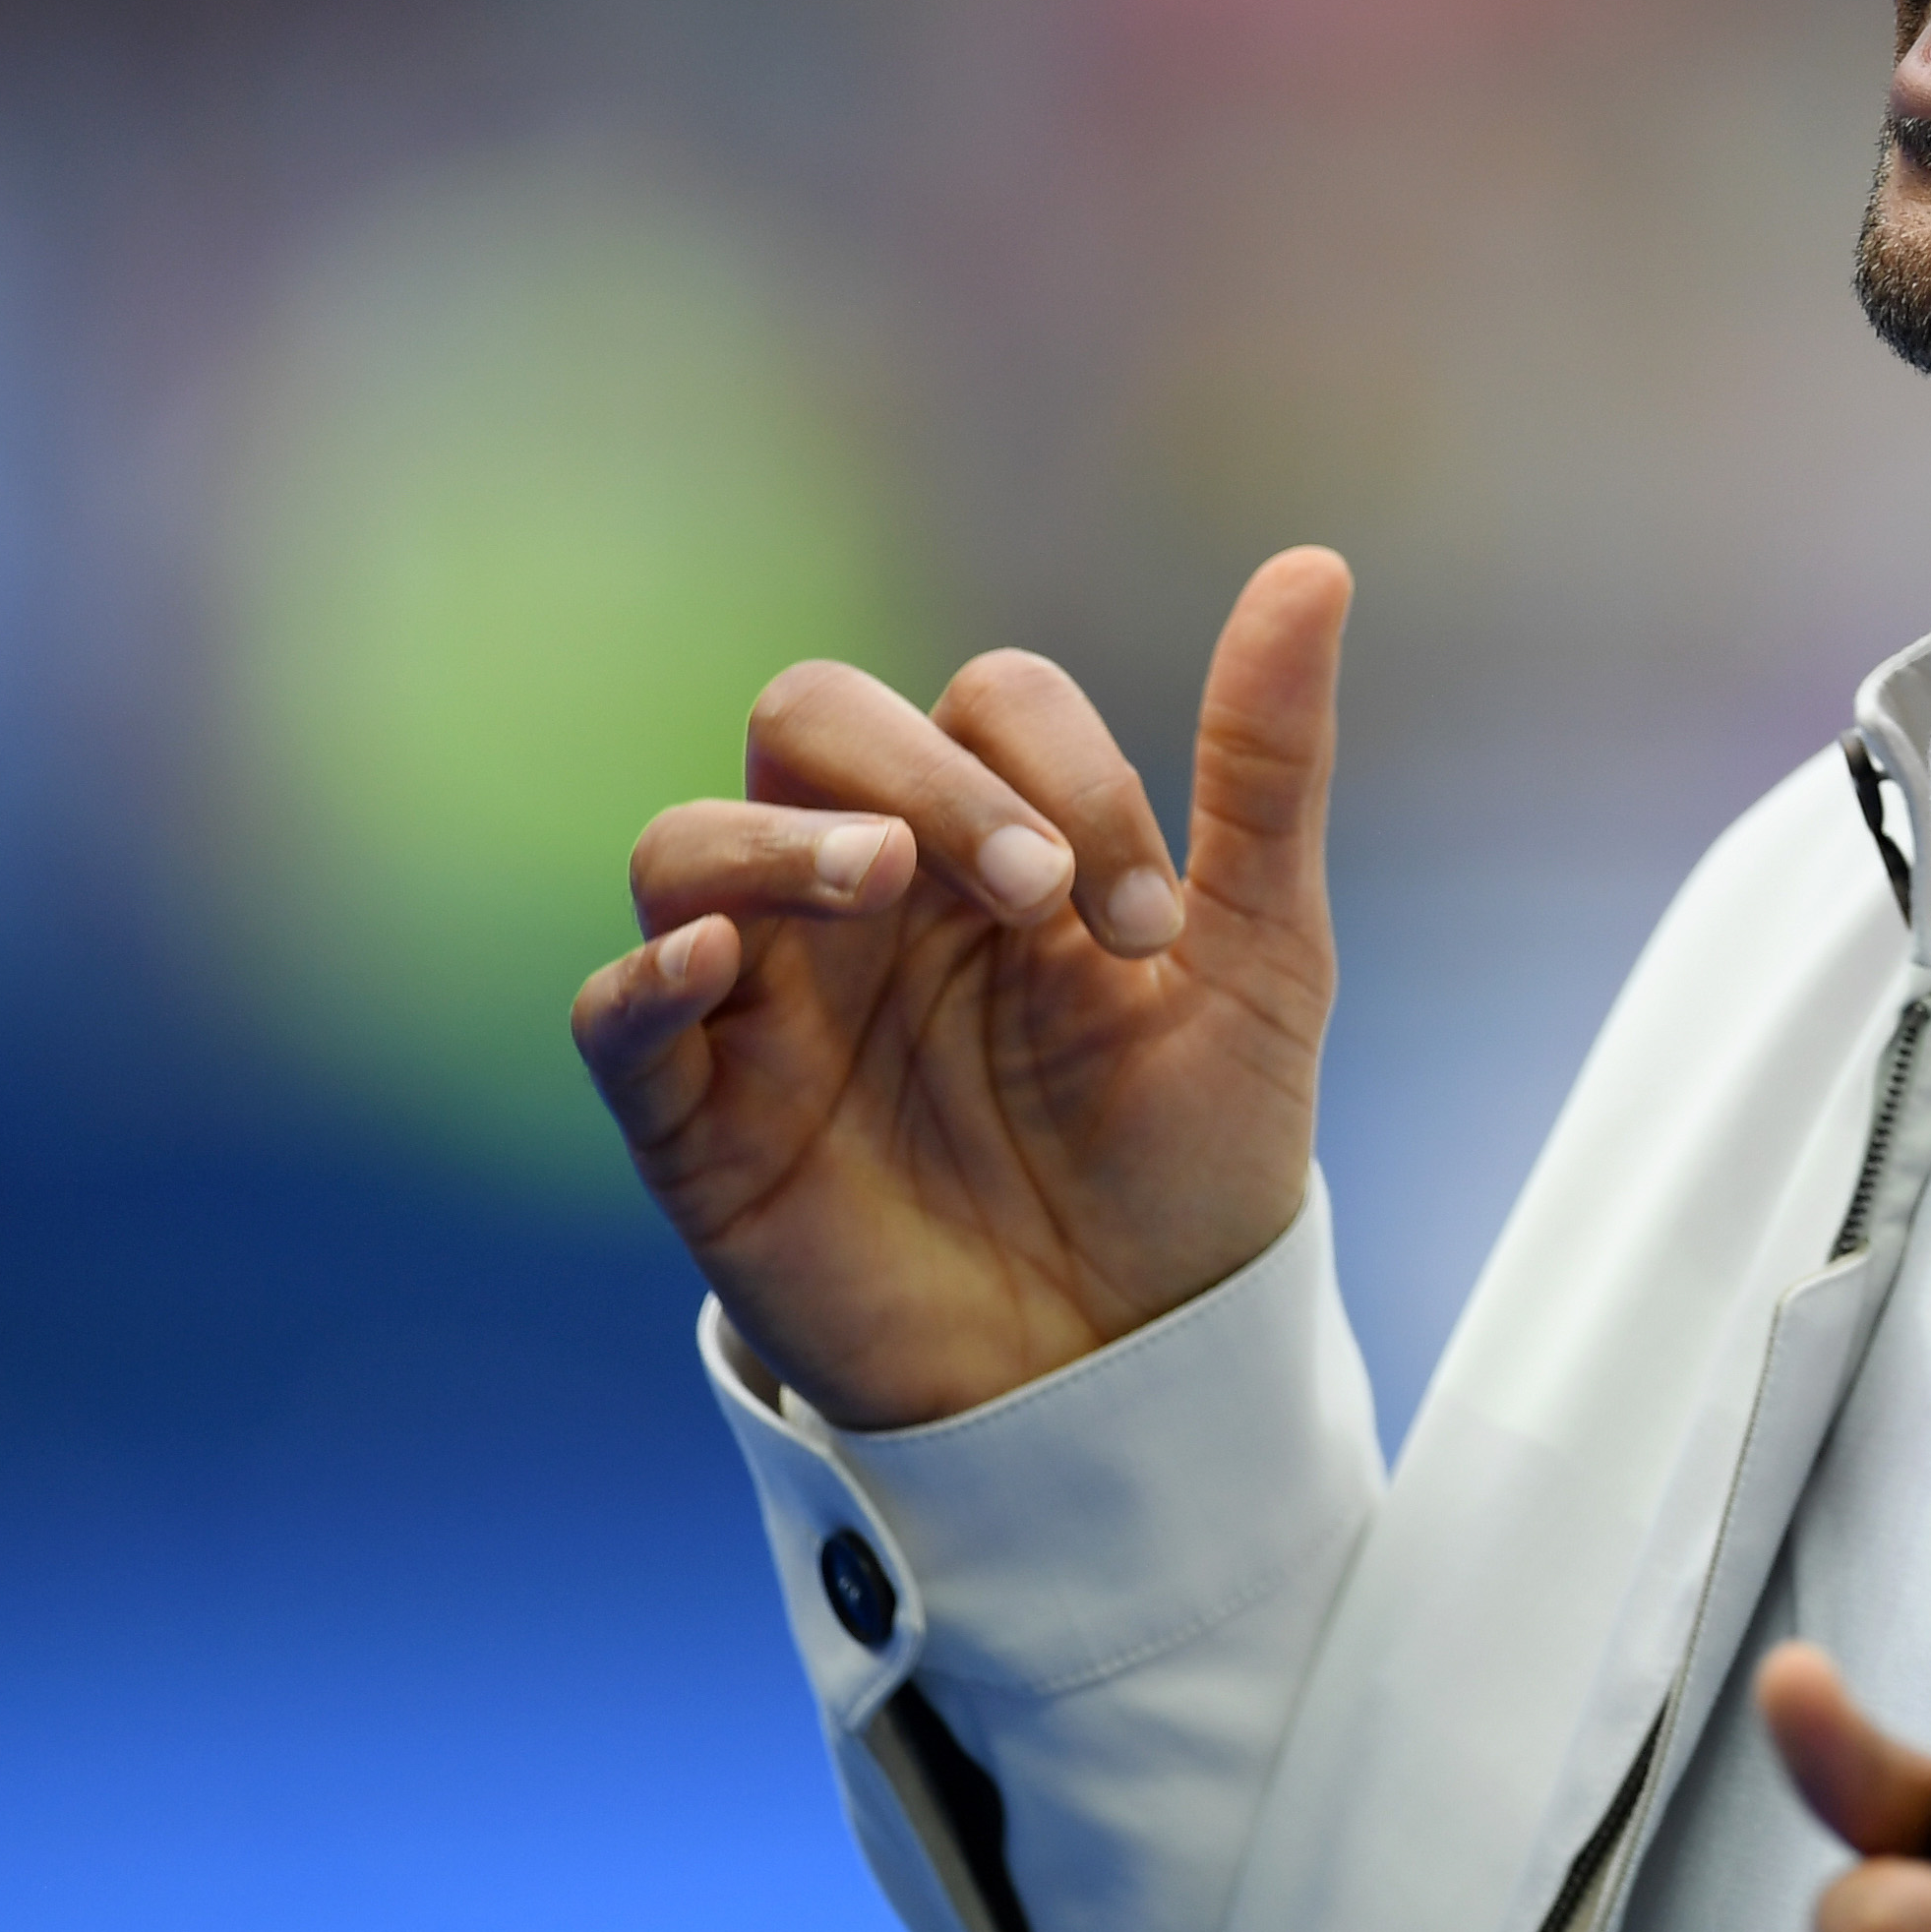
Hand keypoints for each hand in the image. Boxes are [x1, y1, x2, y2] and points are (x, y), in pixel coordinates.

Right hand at [571, 547, 1352, 1431]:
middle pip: (813, 718)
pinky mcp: (702, 1127)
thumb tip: (1315, 562)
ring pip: (685, 842)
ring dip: (779, 840)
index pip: (982, 699)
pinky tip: (715, 963)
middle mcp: (869, 893)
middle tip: (1035, 896)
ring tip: (887, 888)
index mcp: (996, 839)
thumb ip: (1267, 764)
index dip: (1065, 769)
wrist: (1143, 1369)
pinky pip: (615, 1020)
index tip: (1151, 925)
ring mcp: (773, 1001)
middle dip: (925, 775)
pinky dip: (645, 976)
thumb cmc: (1193, 1156)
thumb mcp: (1258, 957)